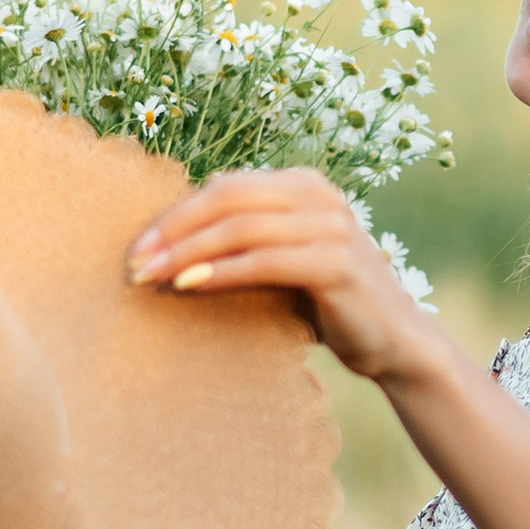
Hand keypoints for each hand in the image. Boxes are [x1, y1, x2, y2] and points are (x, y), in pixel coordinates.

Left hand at [126, 168, 446, 385]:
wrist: (395, 342)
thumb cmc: (327, 305)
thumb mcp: (283, 262)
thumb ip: (242, 243)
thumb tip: (163, 248)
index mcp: (304, 185)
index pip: (225, 187)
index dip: (175, 214)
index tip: (136, 249)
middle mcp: (319, 195)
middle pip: (227, 198)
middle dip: (173, 229)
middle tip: (134, 263)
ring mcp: (332, 227)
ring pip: (241, 228)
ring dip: (188, 252)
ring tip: (152, 277)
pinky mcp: (337, 264)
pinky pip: (265, 261)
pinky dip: (223, 272)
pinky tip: (190, 286)